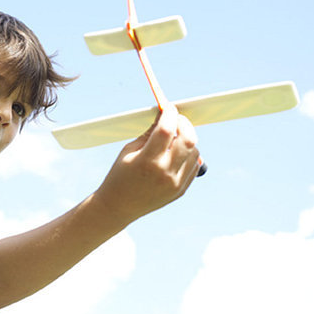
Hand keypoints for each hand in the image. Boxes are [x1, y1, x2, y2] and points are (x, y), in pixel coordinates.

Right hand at [94, 105, 199, 223]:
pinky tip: (175, 154)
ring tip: (172, 140)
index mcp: (147, 161)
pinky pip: (194, 166)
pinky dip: (189, 155)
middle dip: (184, 124)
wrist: (118, 207)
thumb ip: (149, 133)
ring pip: (195, 152)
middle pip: (189, 139)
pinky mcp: (181, 190)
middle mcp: (165, 173)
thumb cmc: (120, 175)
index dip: (169, 113)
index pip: (166, 129)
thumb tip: (163, 115)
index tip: (168, 107)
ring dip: (186, 140)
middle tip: (176, 119)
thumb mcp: (129, 150)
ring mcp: (175, 183)